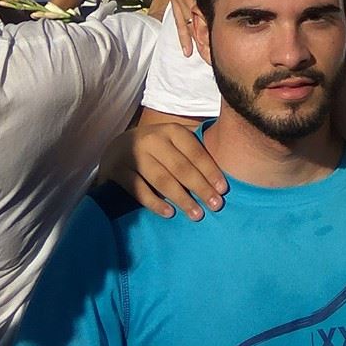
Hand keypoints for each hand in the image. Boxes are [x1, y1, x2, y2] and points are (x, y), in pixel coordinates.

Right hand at [100, 120, 226, 219]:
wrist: (116, 147)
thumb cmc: (156, 147)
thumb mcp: (173, 140)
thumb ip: (195, 145)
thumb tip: (229, 157)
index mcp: (171, 131)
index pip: (194, 152)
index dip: (210, 170)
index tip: (223, 189)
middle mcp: (152, 139)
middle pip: (181, 167)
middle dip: (200, 187)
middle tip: (215, 205)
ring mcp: (133, 154)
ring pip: (162, 179)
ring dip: (181, 198)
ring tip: (196, 214)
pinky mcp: (118, 170)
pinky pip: (138, 189)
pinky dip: (154, 202)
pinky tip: (169, 213)